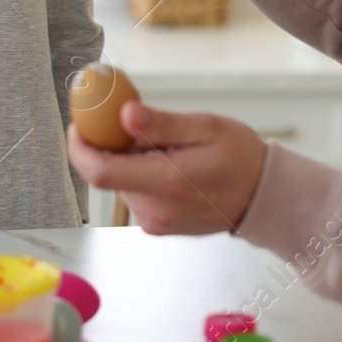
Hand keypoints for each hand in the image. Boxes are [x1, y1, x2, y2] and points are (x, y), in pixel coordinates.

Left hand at [66, 101, 267, 234]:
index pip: (101, 172)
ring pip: (122, 183)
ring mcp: (155, 222)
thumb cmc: (239, 157)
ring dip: (130, 161)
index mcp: (166, 182)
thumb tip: (125, 115)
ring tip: (167, 148)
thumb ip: (163, 124)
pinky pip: (135, 194)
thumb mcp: (207, 128)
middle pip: (109, 175)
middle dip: (111, 147)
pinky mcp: (157, 226)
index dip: (80, 148)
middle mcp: (155, 209)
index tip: (78, 126)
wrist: (263, 196)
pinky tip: (169, 165)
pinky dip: (141, 175)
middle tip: (135, 124)